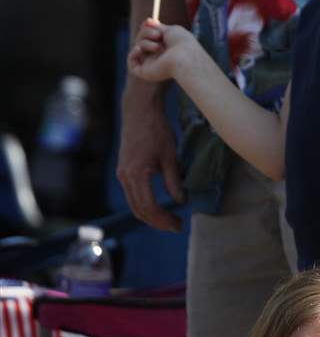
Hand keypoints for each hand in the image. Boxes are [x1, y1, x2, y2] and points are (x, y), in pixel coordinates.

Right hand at [117, 76, 183, 231]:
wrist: (140, 110)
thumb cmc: (157, 130)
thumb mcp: (170, 156)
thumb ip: (174, 181)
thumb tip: (181, 202)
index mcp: (135, 175)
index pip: (148, 208)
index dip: (163, 220)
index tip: (178, 225)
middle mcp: (124, 177)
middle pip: (138, 210)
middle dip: (157, 221)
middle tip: (176, 226)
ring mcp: (122, 174)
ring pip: (134, 204)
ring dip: (150, 214)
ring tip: (169, 219)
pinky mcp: (124, 169)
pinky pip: (133, 194)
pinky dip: (144, 203)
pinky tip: (159, 205)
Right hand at [127, 18, 199, 82]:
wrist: (185, 58)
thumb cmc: (181, 43)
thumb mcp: (170, 30)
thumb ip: (158, 27)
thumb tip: (147, 21)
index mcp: (165, 46)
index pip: (149, 35)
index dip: (147, 28)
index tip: (148, 22)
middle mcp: (158, 56)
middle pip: (141, 39)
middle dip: (145, 33)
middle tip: (157, 35)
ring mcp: (151, 65)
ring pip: (138, 48)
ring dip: (145, 43)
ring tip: (158, 47)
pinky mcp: (145, 73)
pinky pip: (132, 64)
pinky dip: (132, 55)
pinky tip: (139, 50)